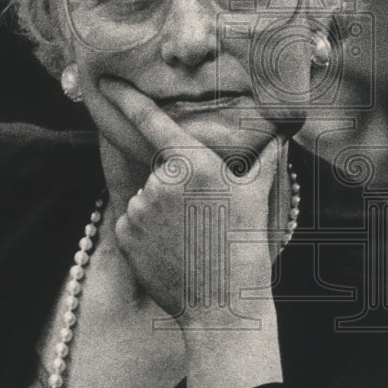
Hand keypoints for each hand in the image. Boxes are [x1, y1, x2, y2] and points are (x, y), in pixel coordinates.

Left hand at [99, 76, 281, 324]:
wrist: (223, 305)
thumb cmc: (246, 247)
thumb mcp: (257, 196)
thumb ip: (265, 159)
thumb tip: (281, 135)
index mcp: (194, 163)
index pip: (151, 120)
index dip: (126, 97)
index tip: (107, 82)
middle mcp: (162, 181)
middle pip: (160, 172)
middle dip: (176, 188)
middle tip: (202, 218)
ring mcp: (140, 209)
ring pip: (146, 198)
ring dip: (161, 211)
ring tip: (189, 237)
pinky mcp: (125, 235)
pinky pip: (132, 223)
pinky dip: (146, 233)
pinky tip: (170, 250)